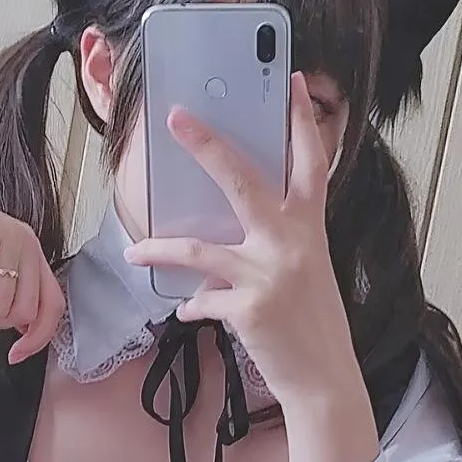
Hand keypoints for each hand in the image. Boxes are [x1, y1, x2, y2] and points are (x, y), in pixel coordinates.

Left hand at [124, 74, 359, 405]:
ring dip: (161, 250)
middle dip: (207, 146)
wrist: (325, 378)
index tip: (295, 83)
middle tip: (176, 118)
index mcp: (310, 228)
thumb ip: (279, 240)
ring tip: (136, 250)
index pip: (310, 163)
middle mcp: (291, 243)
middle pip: (243, 180)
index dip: (303, 122)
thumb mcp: (307, 269)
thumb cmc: (313, 322)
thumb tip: (232, 223)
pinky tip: (189, 312)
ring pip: (199, 250)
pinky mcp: (248, 308)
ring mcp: (268, 274)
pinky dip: (193, 306)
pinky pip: (202, 299)